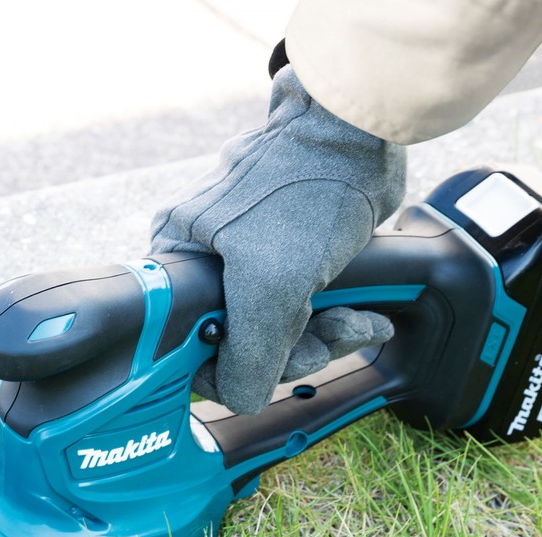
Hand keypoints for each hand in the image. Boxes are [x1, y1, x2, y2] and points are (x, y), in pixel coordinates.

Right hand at [150, 67, 405, 413]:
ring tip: (360, 324)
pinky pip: (300, 309)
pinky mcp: (285, 257)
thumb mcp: (269, 287)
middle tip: (328, 340)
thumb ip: (247, 357)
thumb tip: (240, 399)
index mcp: (178, 261)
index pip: (187, 343)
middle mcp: (204, 261)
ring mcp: (246, 258)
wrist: (361, 131)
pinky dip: (333, 320)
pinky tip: (364, 318)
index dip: (228, 367)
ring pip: (274, 330)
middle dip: (291, 351)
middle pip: (237, 342)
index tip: (269, 368)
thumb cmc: (308, 192)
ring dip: (322, 337)